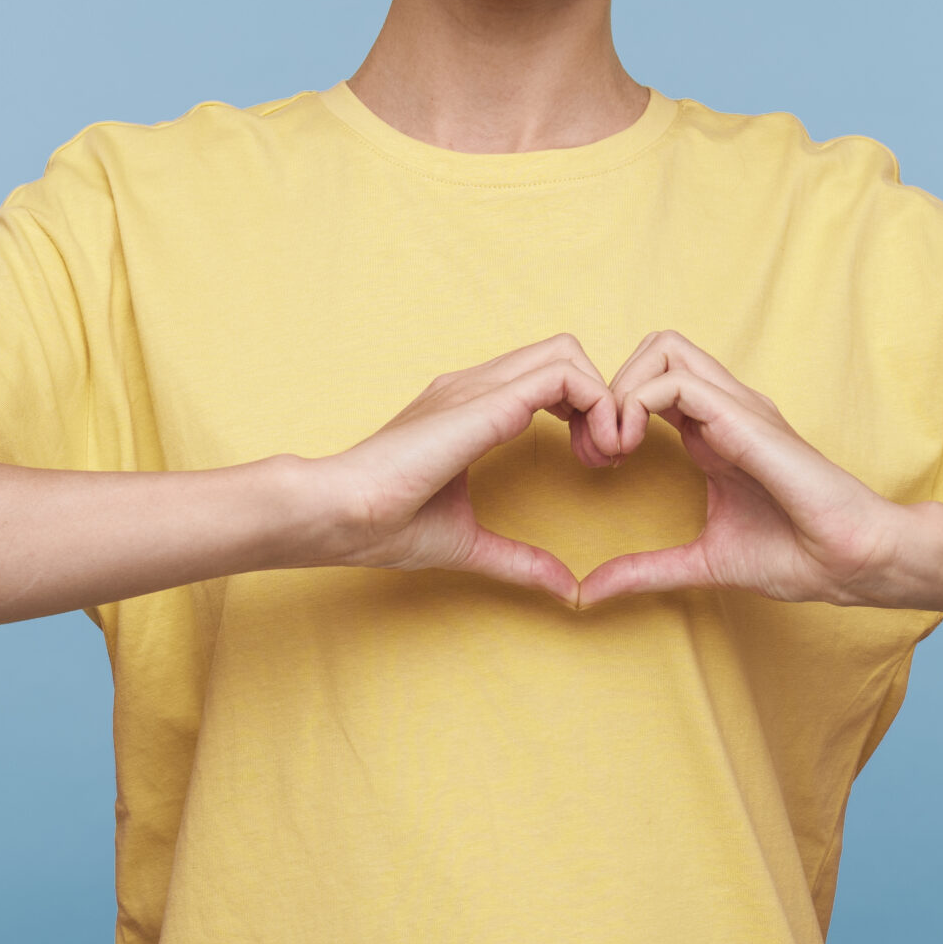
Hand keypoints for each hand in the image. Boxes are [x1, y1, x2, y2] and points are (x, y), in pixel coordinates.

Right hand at [315, 334, 633, 604]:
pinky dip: (596, 405)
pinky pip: (561, 374)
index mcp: (469, 409)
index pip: (546, 376)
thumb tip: (566, 590)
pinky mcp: (485, 401)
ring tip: (601, 456)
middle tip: (603, 457)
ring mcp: (478, 387)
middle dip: (601, 399)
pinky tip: (592, 453)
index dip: (583, 410)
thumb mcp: (469, 542)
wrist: (339, 514)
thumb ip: (520, 559)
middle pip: (563, 353)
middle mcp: (475, 386)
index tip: (591, 464)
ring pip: (567, 353)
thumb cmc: (384, 525)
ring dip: (602, 400)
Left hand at [577, 331, 912, 607]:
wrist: (854, 560)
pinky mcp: (746, 418)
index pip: (653, 382)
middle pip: (655, 348)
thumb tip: (593, 590)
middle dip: (612, 386)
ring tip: (615, 447)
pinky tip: (631, 449)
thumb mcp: (702, 562)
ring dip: (622, 390)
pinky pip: (678, 382)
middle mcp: (725, 408)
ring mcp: (738, 407)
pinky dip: (638, 404)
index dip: (614, 409)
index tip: (598, 462)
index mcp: (714, 432)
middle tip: (601, 446)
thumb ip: (648, 569)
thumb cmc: (798, 556)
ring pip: (663, 348)